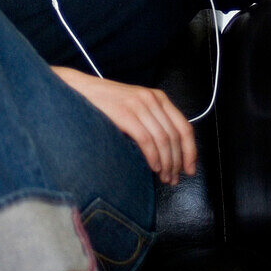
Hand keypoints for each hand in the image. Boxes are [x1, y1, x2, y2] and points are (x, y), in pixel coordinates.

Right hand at [53, 67, 196, 183]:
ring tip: (164, 178)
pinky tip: (153, 168)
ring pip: (163, 140)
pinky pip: (147, 140)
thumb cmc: (107, 105)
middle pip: (175, 136)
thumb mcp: (136, 107)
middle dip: (178, 162)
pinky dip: (153, 157)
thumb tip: (170, 153)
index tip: (190, 169)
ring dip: (167, 163)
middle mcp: (152, 99)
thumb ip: (153, 122)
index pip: (184, 127)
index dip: (190, 151)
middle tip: (173, 179)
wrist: (79, 91)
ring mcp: (138, 105)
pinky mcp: (125, 113)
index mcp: (158, 97)